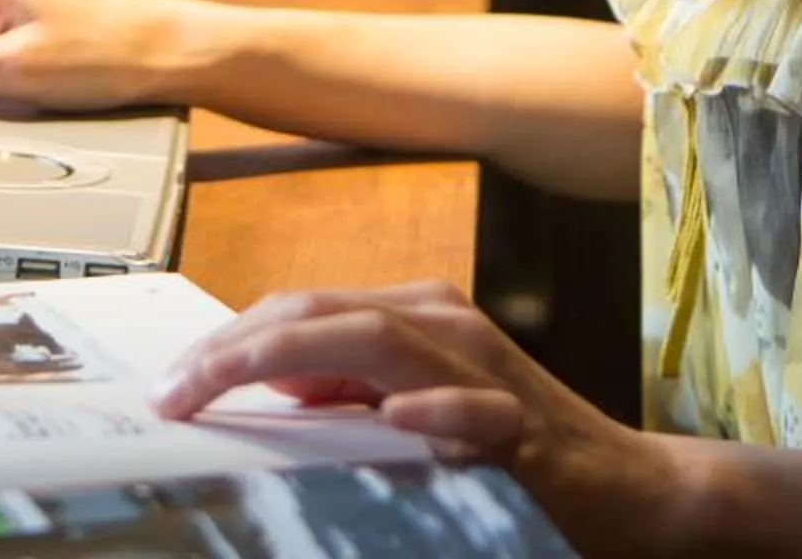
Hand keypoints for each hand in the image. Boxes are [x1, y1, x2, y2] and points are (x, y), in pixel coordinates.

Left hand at [150, 281, 710, 557]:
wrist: (633, 491)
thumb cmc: (515, 456)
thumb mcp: (411, 415)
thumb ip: (348, 395)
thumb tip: (266, 387)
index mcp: (411, 318)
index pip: (297, 311)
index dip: (226, 344)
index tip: (169, 387)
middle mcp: (442, 323)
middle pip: (317, 311)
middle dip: (232, 349)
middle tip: (171, 393)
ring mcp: (484, 367)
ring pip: (375, 335)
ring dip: (290, 356)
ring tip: (223, 385)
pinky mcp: (524, 424)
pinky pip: (470, 409)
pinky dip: (429, 408)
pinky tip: (392, 418)